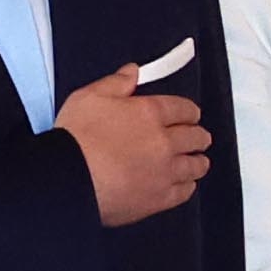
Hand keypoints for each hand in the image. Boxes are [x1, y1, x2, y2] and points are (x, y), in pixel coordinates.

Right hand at [55, 65, 211, 224]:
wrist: (69, 179)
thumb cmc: (76, 137)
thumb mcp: (91, 96)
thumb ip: (117, 82)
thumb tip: (133, 71)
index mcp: (150, 113)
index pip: (184, 109)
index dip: (190, 112)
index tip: (192, 115)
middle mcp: (164, 142)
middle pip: (195, 137)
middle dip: (199, 136)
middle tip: (200, 138)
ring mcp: (164, 172)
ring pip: (195, 166)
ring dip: (198, 161)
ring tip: (199, 162)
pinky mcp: (159, 199)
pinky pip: (184, 192)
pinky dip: (188, 186)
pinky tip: (185, 185)